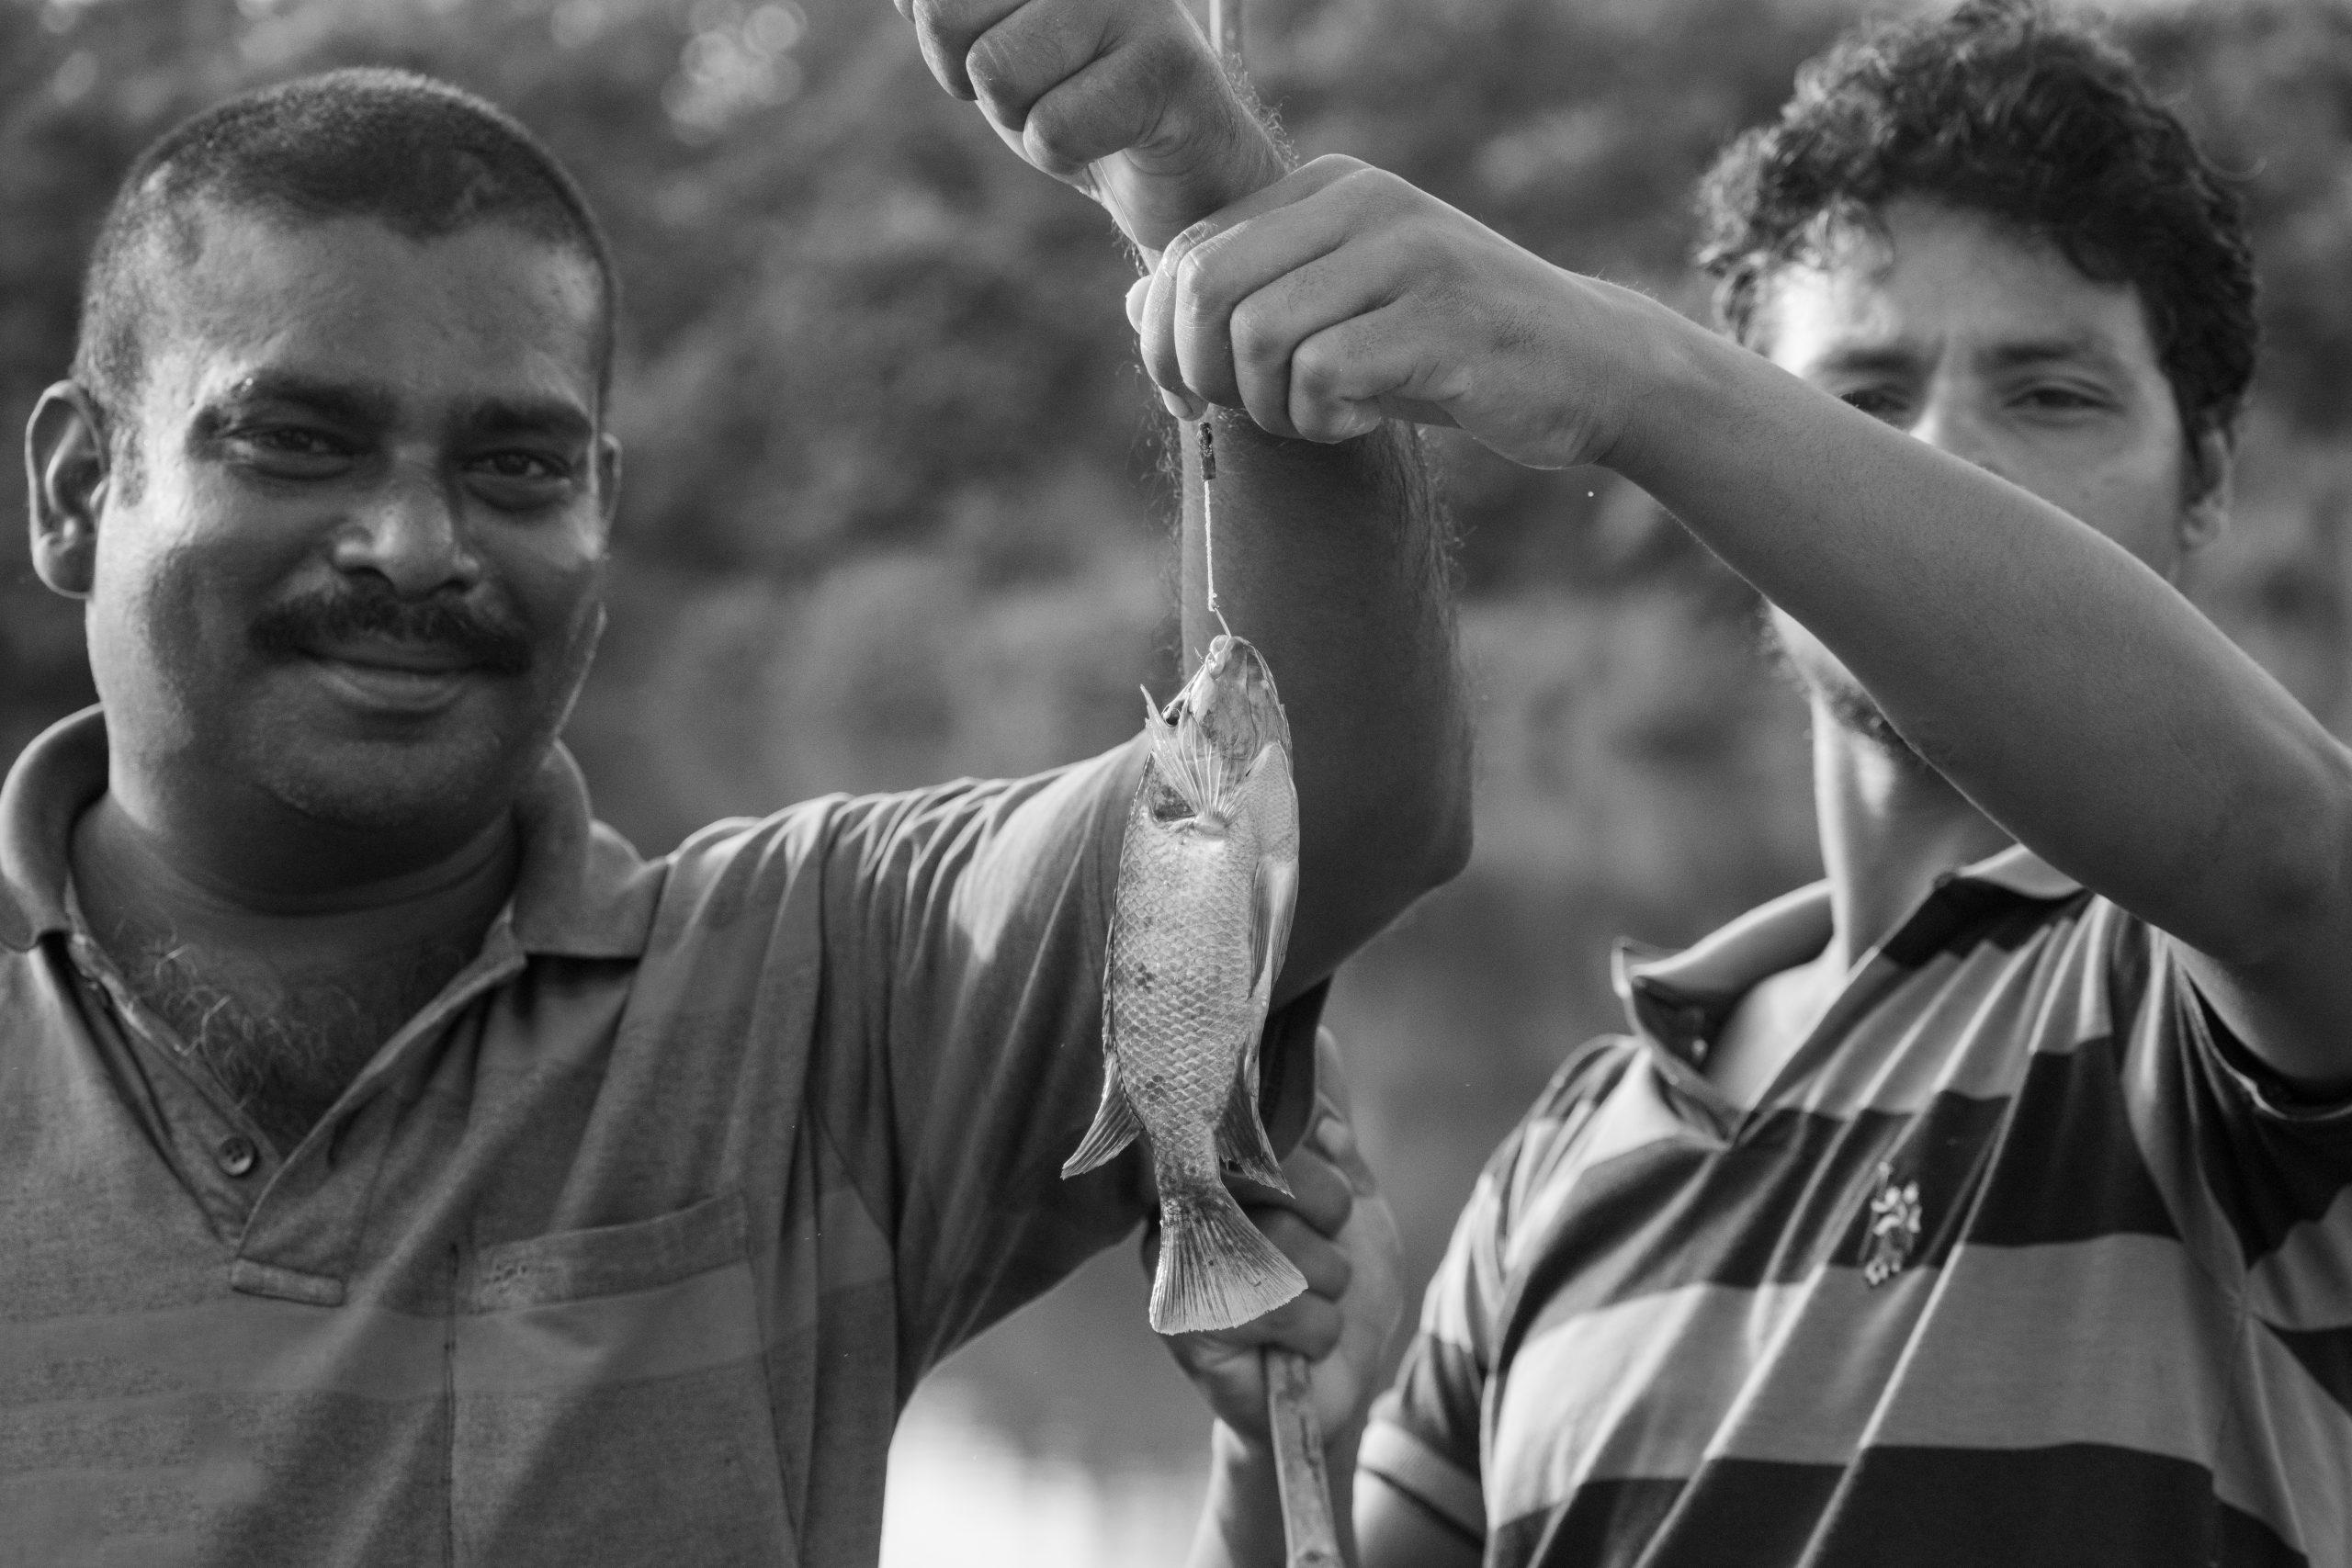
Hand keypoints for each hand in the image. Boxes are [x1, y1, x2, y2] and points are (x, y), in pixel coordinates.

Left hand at [894, 0, 1286, 253]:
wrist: (1175, 167)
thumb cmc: (1073, 93)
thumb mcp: (985, 37)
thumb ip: (938, 3)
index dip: (944, 39)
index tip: (1000, 46)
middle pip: (943, 18)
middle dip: (977, 79)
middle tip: (1042, 84)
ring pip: (996, 73)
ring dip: (1024, 117)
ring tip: (1075, 105)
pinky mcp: (1165, 62)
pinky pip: (1052, 128)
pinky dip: (1065, 153)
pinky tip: (1107, 136)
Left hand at [1128, 154, 1651, 466]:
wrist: (1586, 369)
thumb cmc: (1448, 351)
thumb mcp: (1337, 314)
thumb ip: (1246, 299)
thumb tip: (1137, 303)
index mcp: (1328, 189)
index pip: (1190, 252)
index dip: (1164, 341)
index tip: (1188, 399)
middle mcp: (1364, 203)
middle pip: (1208, 287)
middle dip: (1202, 373)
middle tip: (1247, 415)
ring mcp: (1407, 253)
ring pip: (1259, 334)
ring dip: (1267, 406)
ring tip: (1317, 418)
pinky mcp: (1442, 317)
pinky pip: (1322, 375)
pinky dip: (1321, 420)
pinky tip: (1360, 422)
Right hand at [1150, 1028, 1403, 1443]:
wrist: (1338, 1383)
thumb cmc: (1337, 1280)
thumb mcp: (1350, 1192)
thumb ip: (1328, 1124)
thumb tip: (1319, 1037)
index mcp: (1213, 1159)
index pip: (1245, 1117)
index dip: (1309, 1146)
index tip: (1339, 1158)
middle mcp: (1175, 1201)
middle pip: (1257, 1172)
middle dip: (1326, 1204)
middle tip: (1337, 1232)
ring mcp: (1172, 1262)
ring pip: (1270, 1244)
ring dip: (1328, 1279)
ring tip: (1325, 1297)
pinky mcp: (1182, 1326)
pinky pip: (1268, 1311)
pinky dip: (1316, 1329)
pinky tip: (1307, 1342)